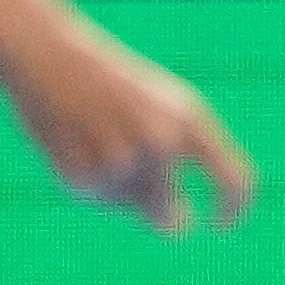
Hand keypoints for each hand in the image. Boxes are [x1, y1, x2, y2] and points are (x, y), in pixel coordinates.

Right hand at [0, 18, 257, 234]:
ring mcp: (121, 161)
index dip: (233, 211)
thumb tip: (178, 228)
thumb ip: (184, 158)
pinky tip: (78, 148)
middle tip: (153, 206)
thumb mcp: (161, 108)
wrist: (49, 56)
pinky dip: (93, 185)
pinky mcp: (82, 176)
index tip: (221, 226)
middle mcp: (160, 143)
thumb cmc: (114, 86)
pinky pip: (99, 201)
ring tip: (101, 147)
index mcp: (189, 122)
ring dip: (121, 192)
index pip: (235, 182)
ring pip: (132, 209)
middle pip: (173, 217)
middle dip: (165, 218)